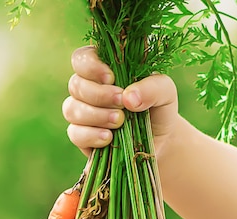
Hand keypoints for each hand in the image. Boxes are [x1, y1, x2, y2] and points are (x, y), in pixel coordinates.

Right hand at [62, 46, 179, 155]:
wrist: (160, 141)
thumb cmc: (159, 108)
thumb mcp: (165, 92)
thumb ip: (152, 87)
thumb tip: (128, 98)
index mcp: (104, 69)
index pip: (82, 58)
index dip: (90, 66)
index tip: (111, 77)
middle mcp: (88, 89)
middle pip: (75, 84)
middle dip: (98, 95)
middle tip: (121, 103)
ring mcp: (82, 113)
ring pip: (71, 109)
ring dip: (95, 115)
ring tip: (119, 122)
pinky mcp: (82, 137)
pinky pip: (75, 133)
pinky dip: (91, 135)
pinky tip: (109, 138)